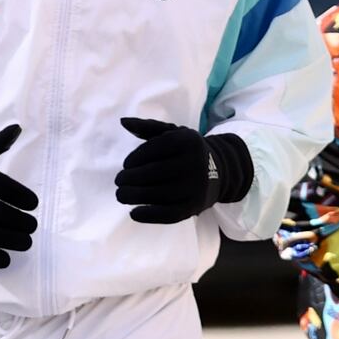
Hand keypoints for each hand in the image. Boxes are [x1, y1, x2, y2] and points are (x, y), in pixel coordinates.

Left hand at [114, 118, 253, 223]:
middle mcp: (194, 163)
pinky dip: (148, 216)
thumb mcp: (172, 134)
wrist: (219, 172)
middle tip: (119, 182)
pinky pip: (168, 214)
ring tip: (121, 195)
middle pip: (152, 173)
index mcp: (187, 141)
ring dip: (133, 196)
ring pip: (158, 194)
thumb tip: (123, 122)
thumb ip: (147, 127)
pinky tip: (133, 213)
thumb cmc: (186, 152)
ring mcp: (195, 187)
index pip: (153, 149)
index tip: (126, 165)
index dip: (134, 159)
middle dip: (129, 178)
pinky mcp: (193, 206)